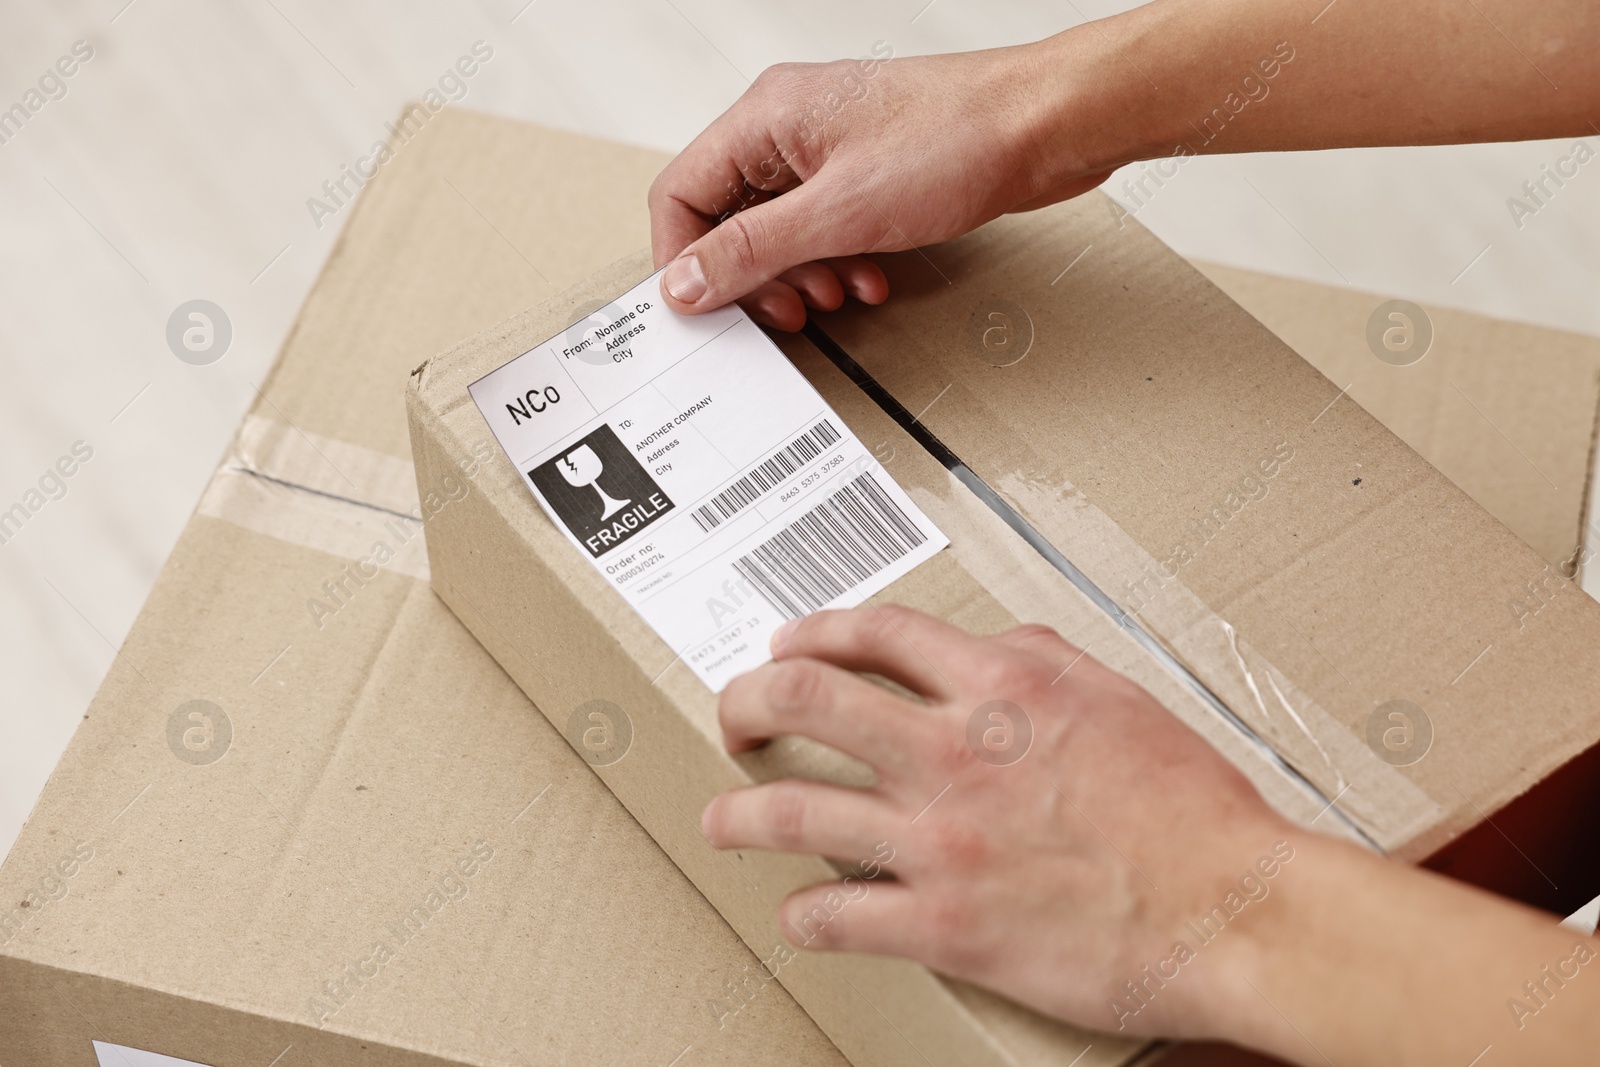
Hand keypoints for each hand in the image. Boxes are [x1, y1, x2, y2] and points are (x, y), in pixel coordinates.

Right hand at [648, 43, 1114, 330]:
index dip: (683, 260)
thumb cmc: (960, 138)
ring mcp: (829, 149)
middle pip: (729, 218)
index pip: (681, 194)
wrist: (1045, 126)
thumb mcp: (839, 212)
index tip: (702, 308)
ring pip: (780, 231)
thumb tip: (686, 281)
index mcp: (765, 117)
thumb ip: (752, 250)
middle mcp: (789, 128)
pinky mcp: (867, 173)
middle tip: (783, 312)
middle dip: (754, 276)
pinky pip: (826, 229)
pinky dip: (838, 263)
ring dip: (802, 276)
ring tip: (835, 296)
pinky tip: (868, 278)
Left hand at [701, 605, 1292, 1038]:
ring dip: (740, 812)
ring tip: (722, 818)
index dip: (812, 630)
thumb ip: (1043, 659)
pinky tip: (800, 912)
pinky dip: (805, 914)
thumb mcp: (1120, 696)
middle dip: (747, 701)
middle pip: (805, 697)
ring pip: (793, 808)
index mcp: (1001, 685)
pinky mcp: (944, 924)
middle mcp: (955, 752)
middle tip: (737, 718)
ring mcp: (940, 839)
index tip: (788, 644)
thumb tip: (993, 643)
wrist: (1233, 908)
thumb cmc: (1192, 811)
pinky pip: (837, 914)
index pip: (874, 632)